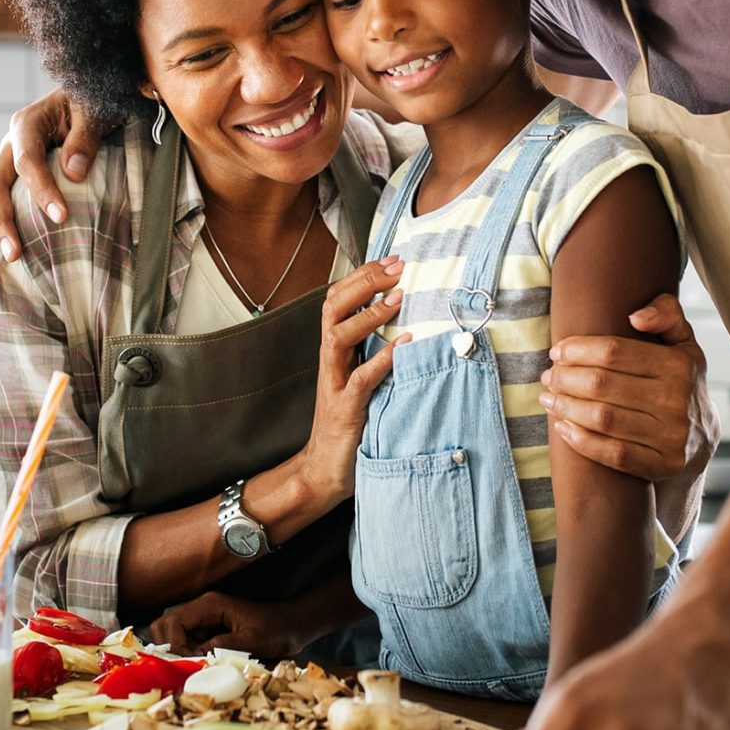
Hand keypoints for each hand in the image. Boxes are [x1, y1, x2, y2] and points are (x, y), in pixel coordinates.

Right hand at [0, 89, 106, 272]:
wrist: (84, 102)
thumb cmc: (93, 105)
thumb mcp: (95, 111)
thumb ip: (85, 137)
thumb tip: (73, 172)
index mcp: (27, 125)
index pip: (26, 160)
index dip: (40, 189)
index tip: (61, 217)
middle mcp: (7, 147)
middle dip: (0, 222)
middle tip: (15, 255)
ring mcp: (4, 167)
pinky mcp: (8, 185)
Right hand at [147, 592, 315, 658]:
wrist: (294, 626)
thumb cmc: (277, 630)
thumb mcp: (252, 641)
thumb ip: (222, 647)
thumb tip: (195, 656)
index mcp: (210, 605)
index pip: (173, 622)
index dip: (174, 644)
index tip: (187, 662)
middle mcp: (202, 610)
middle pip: (165, 625)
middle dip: (170, 647)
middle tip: (185, 665)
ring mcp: (205, 621)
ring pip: (173, 635)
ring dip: (178, 652)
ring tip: (193, 667)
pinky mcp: (210, 632)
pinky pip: (189, 643)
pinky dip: (189, 656)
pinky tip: (201, 666)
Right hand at [302, 257, 405, 493]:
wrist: (324, 470)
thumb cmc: (349, 423)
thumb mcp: (361, 379)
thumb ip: (372, 353)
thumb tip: (405, 324)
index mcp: (335, 352)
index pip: (338, 300)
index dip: (362, 276)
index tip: (392, 259)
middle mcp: (330, 362)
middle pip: (333, 308)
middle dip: (364, 282)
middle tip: (397, 266)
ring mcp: (334, 384)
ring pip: (338, 336)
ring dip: (368, 314)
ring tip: (398, 297)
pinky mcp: (345, 410)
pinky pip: (361, 379)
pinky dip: (383, 359)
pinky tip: (406, 344)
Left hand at [539, 293, 715, 482]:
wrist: (702, 439)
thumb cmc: (680, 383)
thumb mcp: (682, 344)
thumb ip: (667, 316)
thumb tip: (635, 316)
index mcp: (680, 366)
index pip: (615, 352)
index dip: (578, 350)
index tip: (557, 352)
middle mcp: (678, 401)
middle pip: (602, 385)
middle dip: (565, 378)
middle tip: (548, 377)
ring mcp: (672, 437)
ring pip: (603, 419)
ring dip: (566, 408)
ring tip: (548, 399)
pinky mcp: (663, 465)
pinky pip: (613, 454)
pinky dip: (582, 441)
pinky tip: (563, 427)